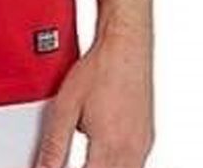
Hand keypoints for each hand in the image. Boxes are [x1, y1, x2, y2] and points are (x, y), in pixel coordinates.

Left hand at [35, 30, 154, 167]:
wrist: (126, 46)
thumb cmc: (100, 69)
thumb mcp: (65, 106)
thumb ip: (54, 145)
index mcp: (110, 147)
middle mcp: (132, 152)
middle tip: (67, 161)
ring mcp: (142, 146)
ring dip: (101, 167)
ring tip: (86, 157)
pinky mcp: (147, 139)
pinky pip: (134, 164)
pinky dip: (114, 164)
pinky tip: (101, 154)